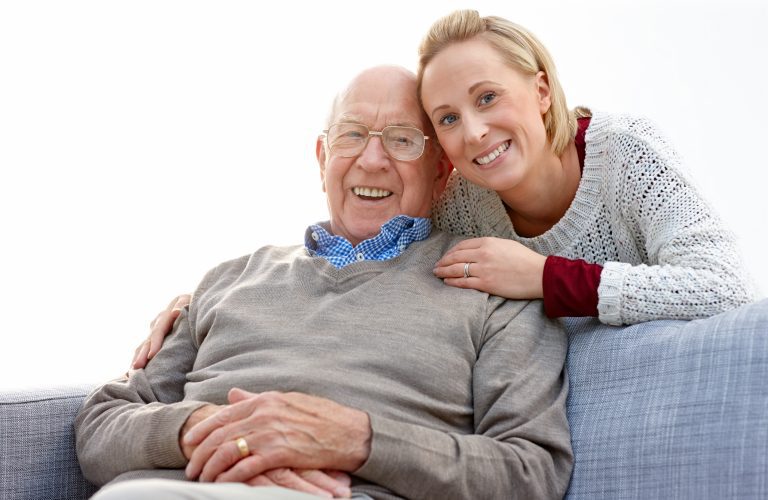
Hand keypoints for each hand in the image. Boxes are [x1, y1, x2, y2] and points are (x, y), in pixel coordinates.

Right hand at [131, 294, 191, 368]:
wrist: (193, 304)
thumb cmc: (195, 304)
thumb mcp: (190, 301)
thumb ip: (182, 305)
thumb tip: (175, 312)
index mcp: (166, 315)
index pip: (158, 331)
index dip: (155, 343)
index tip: (152, 355)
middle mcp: (157, 324)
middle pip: (148, 341)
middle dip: (142, 355)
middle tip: (137, 367)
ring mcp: (155, 332)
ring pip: (144, 346)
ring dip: (138, 358)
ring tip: (132, 372)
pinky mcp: (157, 338)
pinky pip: (146, 350)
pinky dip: (140, 359)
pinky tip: (134, 372)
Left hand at [181, 405, 351, 496]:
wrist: (350, 432)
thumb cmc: (323, 417)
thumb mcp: (287, 401)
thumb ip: (257, 399)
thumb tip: (233, 394)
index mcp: (266, 400)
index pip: (224, 414)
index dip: (202, 429)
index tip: (189, 441)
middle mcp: (265, 414)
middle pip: (221, 434)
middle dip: (200, 452)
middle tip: (191, 466)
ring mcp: (271, 433)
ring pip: (228, 450)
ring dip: (210, 467)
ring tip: (202, 477)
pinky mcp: (280, 453)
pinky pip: (246, 466)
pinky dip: (230, 477)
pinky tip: (222, 483)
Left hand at [433, 237, 545, 298]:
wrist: (539, 275)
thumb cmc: (526, 260)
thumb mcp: (506, 245)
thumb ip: (490, 246)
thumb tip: (476, 250)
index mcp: (488, 242)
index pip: (462, 246)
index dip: (450, 252)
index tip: (445, 256)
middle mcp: (483, 254)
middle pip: (456, 257)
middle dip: (443, 262)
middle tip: (436, 266)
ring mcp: (483, 269)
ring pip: (456, 269)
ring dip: (444, 271)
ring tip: (437, 273)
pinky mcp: (486, 284)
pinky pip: (463, 282)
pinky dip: (452, 282)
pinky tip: (447, 282)